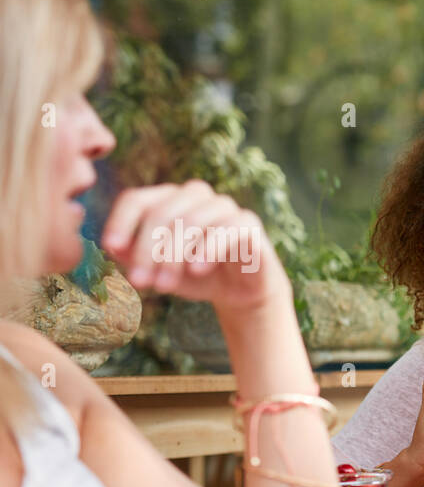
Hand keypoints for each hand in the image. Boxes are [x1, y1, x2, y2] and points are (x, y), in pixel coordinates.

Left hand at [101, 181, 287, 310]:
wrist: (240, 292)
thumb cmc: (195, 276)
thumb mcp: (159, 269)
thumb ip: (134, 257)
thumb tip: (113, 247)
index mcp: (169, 199)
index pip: (137, 199)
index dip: (121, 222)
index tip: (111, 248)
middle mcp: (195, 195)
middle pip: (162, 213)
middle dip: (147, 251)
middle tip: (139, 282)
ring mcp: (224, 206)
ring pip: (191, 221)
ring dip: (173, 256)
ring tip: (164, 286)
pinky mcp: (249, 223)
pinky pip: (226, 229)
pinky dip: (208, 249)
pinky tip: (197, 271)